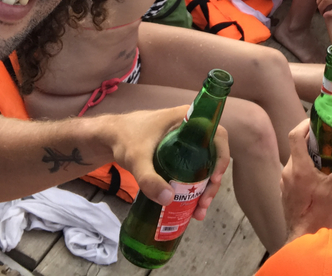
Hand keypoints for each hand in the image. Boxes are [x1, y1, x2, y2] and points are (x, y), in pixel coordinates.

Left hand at [112, 106, 229, 219]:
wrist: (109, 137)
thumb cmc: (124, 139)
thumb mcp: (136, 159)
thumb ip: (149, 179)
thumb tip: (169, 200)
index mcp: (188, 119)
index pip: (217, 134)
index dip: (222, 156)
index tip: (214, 178)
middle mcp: (192, 128)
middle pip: (214, 154)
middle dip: (213, 182)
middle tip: (205, 203)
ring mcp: (186, 142)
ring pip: (206, 165)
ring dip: (206, 188)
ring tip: (199, 211)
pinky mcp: (179, 153)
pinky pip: (195, 169)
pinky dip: (196, 187)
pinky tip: (192, 206)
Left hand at [280, 120, 331, 240]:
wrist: (303, 239)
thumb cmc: (319, 216)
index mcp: (298, 168)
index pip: (295, 135)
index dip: (306, 124)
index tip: (319, 121)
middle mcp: (288, 172)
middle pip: (297, 146)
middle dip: (313, 140)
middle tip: (330, 139)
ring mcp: (285, 182)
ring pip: (296, 160)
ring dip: (310, 155)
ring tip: (328, 158)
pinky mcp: (286, 191)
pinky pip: (295, 173)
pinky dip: (306, 168)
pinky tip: (320, 177)